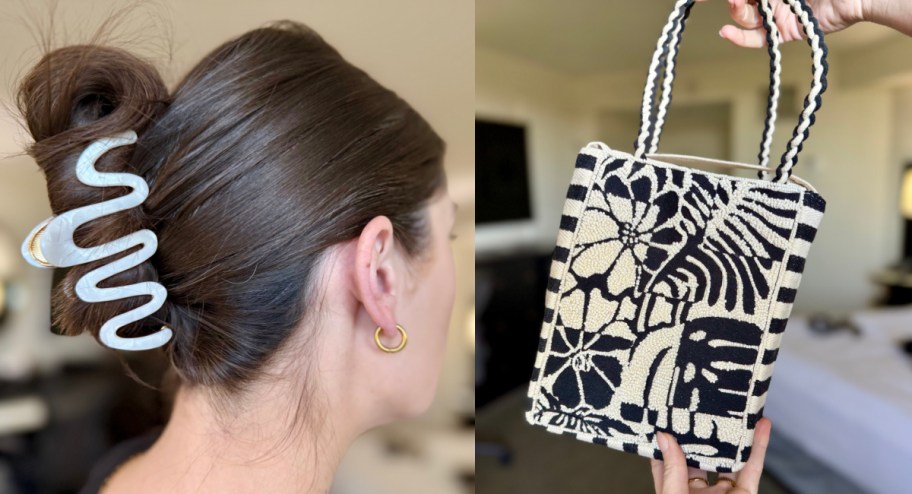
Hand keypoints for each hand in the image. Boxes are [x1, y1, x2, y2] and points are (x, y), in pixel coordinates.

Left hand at [650, 417, 771, 493]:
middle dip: (700, 431)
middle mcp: (698, 492)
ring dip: (731, 434)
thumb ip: (672, 471)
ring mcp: (723, 493)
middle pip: (698, 455)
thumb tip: (663, 437)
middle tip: (698, 401)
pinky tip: (761, 425)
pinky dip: (757, 446)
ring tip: (731, 406)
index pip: (666, 462)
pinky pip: (751, 467)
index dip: (664, 440)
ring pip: (727, 458)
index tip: (662, 413)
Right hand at [697, 0, 864, 46]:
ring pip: (746, 18)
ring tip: (738, 3)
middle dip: (734, 2)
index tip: (700, 0)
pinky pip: (757, 38)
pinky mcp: (784, 31)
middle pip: (740, 3)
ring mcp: (777, 14)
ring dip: (737, 12)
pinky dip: (739, 38)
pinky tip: (724, 32)